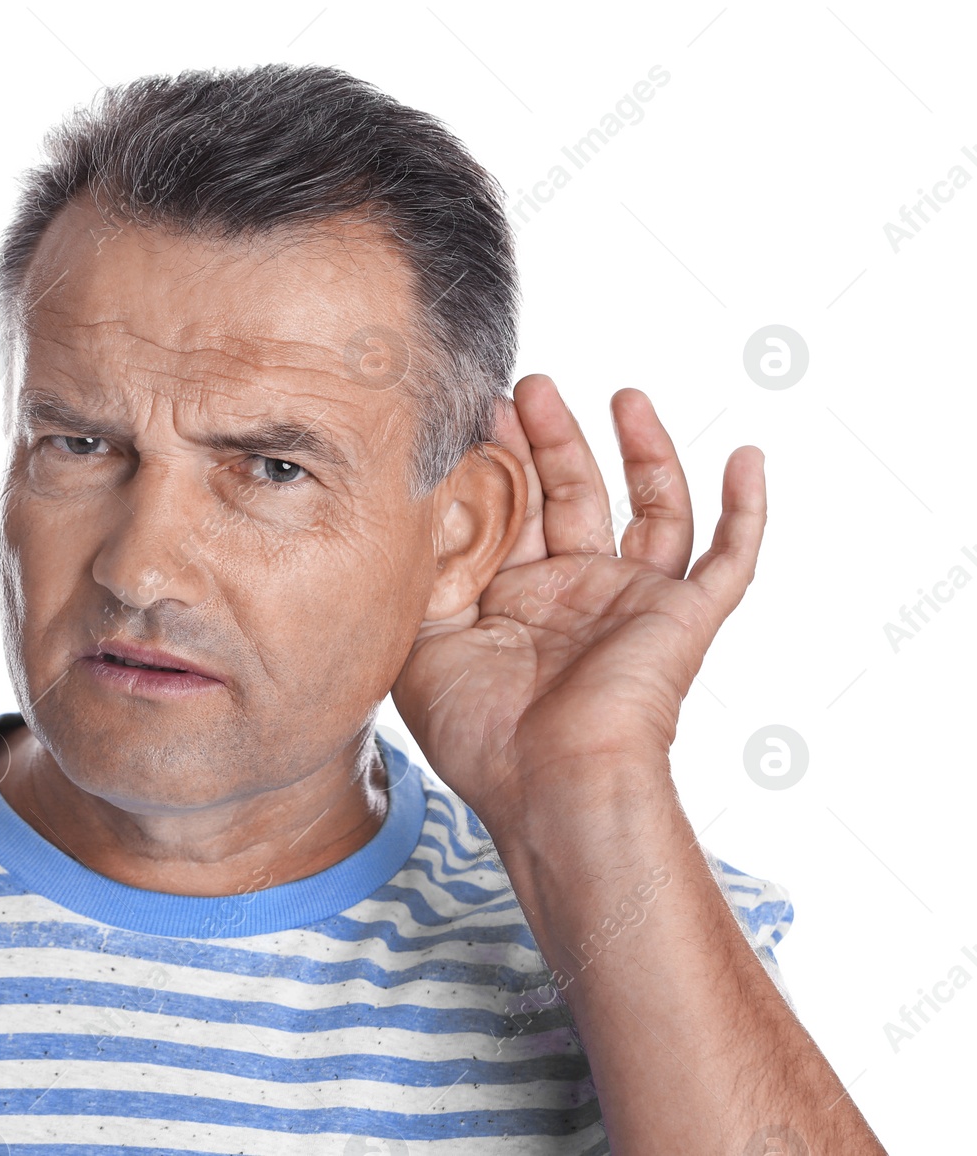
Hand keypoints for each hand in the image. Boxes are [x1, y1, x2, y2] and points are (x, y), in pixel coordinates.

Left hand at [388, 374, 766, 837]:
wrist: (548, 785)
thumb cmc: (480, 731)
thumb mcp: (425, 642)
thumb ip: (426, 573)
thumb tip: (423, 501)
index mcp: (513, 601)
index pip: (511, 511)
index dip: (498, 460)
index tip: (476, 408)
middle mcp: (575, 595)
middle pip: (572, 495)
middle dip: (552, 439)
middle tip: (529, 386)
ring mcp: (632, 603)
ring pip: (650, 508)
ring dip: (642, 451)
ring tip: (621, 395)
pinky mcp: (684, 618)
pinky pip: (730, 559)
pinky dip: (747, 509)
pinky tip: (750, 457)